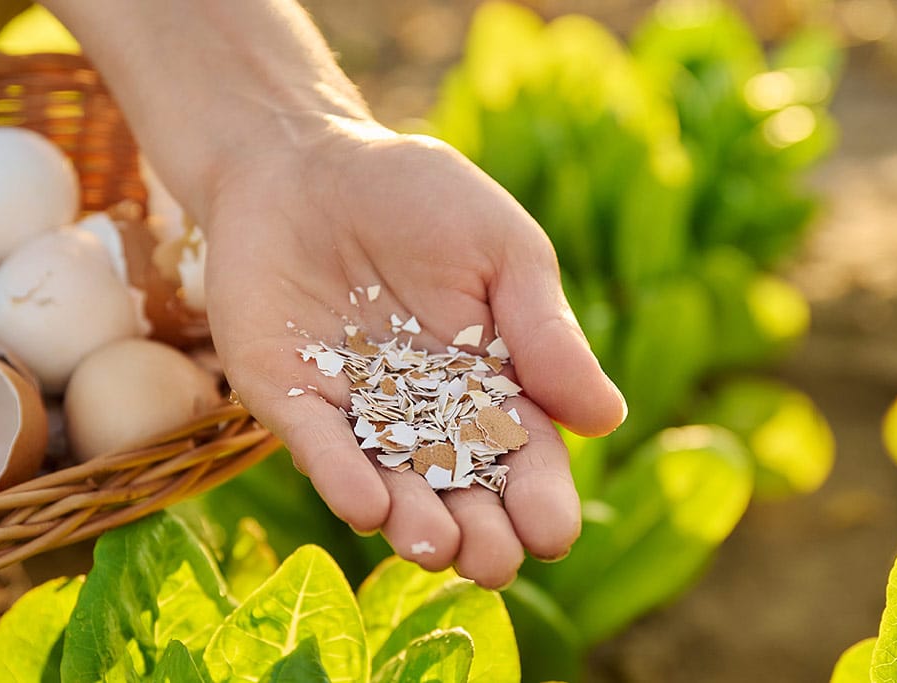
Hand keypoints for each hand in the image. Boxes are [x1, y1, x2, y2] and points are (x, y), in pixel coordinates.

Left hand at [203, 116, 626, 587]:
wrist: (309, 160)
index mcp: (489, 385)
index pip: (524, 458)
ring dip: (411, 522)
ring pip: (389, 484)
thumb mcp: (500, 251)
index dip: (540, 499)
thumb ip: (544, 330)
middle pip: (459, 492)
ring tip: (434, 546)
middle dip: (479, 534)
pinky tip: (365, 504)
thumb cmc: (419, 198)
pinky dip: (339, 475)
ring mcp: (354, 411)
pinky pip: (317, 444)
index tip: (552, 531)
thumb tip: (606, 419)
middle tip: (493, 561)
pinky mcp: (290, 396)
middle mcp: (424, 415)